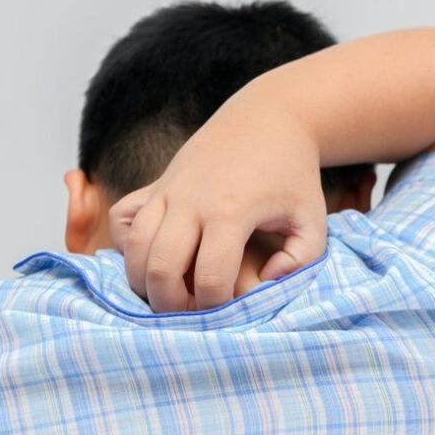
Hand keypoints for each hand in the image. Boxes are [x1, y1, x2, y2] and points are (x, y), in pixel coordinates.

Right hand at [109, 100, 326, 312]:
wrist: (268, 120)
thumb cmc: (294, 176)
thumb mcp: (313, 219)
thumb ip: (301, 261)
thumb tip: (265, 282)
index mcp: (231, 211)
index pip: (209, 279)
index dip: (216, 308)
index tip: (228, 311)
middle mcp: (191, 200)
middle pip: (160, 269)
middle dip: (170, 304)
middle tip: (191, 314)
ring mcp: (168, 189)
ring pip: (133, 249)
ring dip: (145, 282)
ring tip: (172, 294)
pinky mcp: (155, 184)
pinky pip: (121, 221)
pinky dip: (128, 246)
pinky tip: (153, 259)